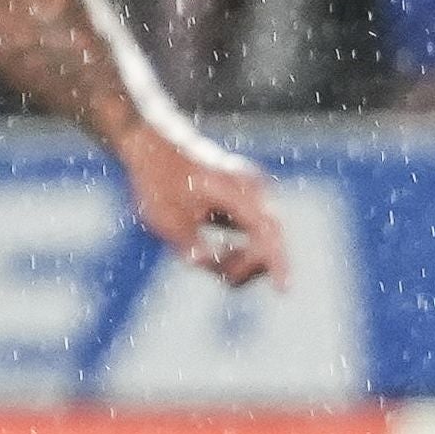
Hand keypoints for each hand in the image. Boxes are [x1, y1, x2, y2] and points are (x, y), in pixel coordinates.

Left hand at [120, 128, 288, 290]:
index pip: (268, 233)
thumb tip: (207, 263)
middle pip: (267, 240)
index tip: (284, 289)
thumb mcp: (168, 220)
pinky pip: (249, 231)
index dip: (278, 263)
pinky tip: (209, 248)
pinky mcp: (241, 198)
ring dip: (236, 257)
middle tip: (202, 266)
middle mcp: (251, 189)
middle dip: (243, 264)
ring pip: (259, 238)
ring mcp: (248, 192)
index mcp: (238, 191)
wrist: (150, 144)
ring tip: (197, 255)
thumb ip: (193, 247)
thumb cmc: (158, 179)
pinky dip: (235, 247)